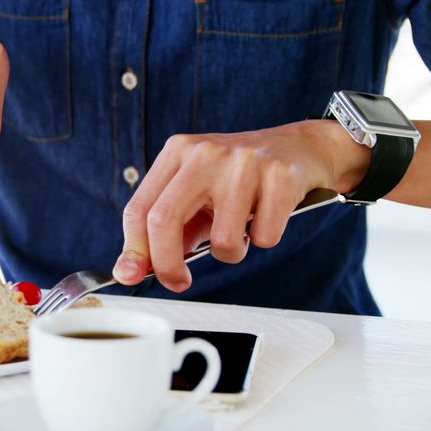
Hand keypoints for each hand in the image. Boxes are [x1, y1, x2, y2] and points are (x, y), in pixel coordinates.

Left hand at [112, 120, 368, 291]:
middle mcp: (205, 153)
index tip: (137, 275)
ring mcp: (243, 162)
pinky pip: (264, 238)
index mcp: (177, 152)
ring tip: (242, 230)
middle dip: (167, 265)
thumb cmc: (240, 179)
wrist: (301, 148)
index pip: (139, 209)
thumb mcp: (197, 196)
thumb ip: (165, 232)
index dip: (135, 250)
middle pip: (164, 220)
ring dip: (232, 252)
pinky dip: (265, 238)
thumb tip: (129, 271)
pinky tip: (268, 215)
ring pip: (222, 240)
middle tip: (179, 281)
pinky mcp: (280, 176)